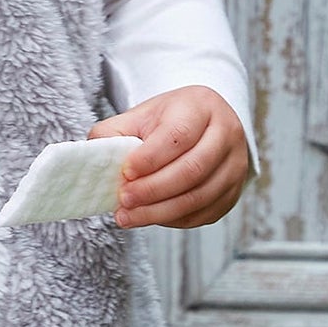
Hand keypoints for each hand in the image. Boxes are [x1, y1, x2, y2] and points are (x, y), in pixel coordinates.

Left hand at [89, 86, 250, 230]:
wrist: (203, 124)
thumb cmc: (168, 120)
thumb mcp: (140, 116)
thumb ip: (113, 133)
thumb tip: (92, 160)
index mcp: (202, 107)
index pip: (178, 136)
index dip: (149, 159)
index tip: (124, 173)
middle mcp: (227, 134)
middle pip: (192, 170)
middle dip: (152, 190)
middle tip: (124, 200)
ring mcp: (235, 165)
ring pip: (199, 197)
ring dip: (159, 211)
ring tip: (129, 216)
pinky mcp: (234, 192)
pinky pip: (204, 213)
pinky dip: (174, 220)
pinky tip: (151, 216)